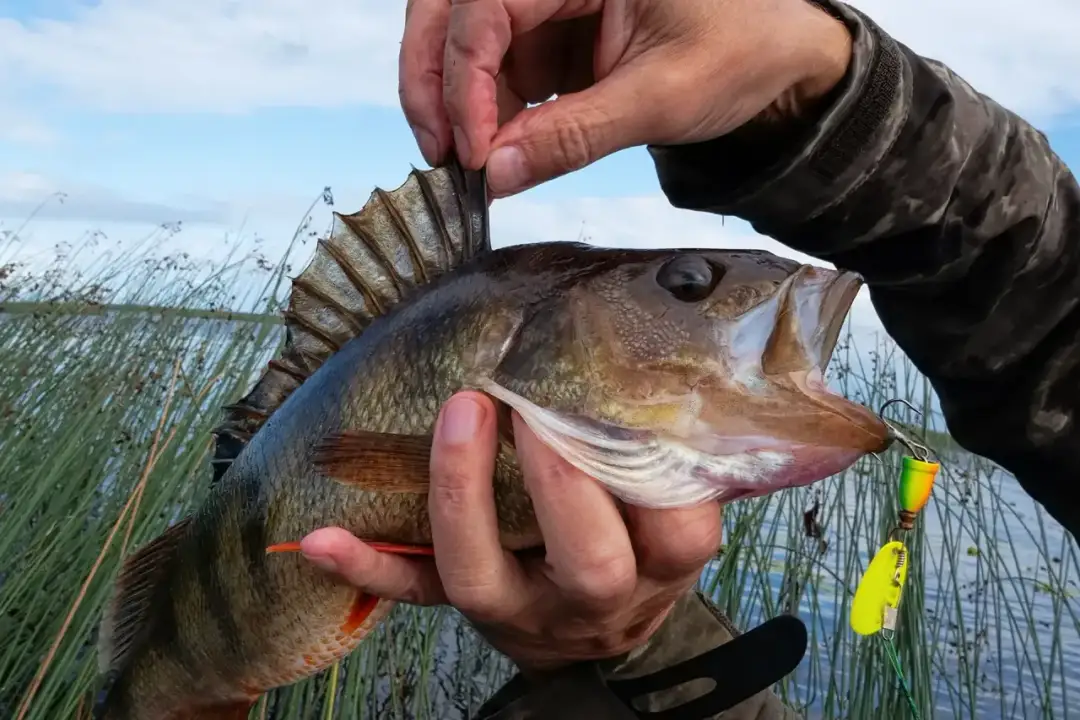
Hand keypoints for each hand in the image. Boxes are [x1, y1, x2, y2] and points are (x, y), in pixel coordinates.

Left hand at [299, 391, 722, 669]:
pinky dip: (369, 567)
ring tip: (460, 414)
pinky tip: (324, 537)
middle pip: (589, 562)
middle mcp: (593, 597)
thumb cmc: (634, 542)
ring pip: (484, 577)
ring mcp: (522, 610)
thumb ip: (661, 449)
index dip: (660, 481)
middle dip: (562, 483)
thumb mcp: (667, 507)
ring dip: (461, 496)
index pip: (678, 534)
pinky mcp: (467, 612)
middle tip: (537, 408)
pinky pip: (414, 595)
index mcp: (654, 565)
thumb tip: (642, 340)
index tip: (629, 407)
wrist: (594, 629)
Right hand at [398, 0, 852, 196]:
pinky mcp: (552, 28)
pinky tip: (499, 148)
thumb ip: (574, 135)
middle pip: (452, 7)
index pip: (488, 6)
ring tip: (472, 161)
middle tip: (439, 151)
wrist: (777, 56)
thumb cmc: (742, 50)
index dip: (467, 82)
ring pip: (464, 36)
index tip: (475, 153)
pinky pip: (497, 63)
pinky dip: (489, 108)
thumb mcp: (662, 97)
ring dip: (456, 100)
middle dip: (433, 79)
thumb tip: (497, 173)